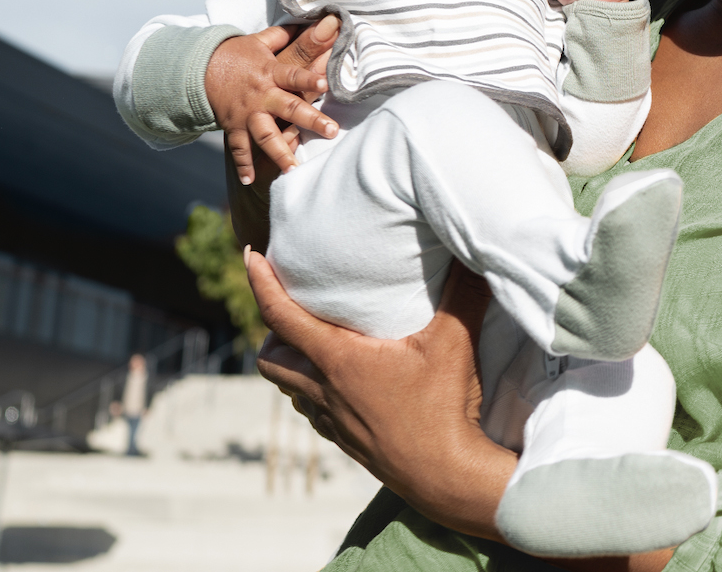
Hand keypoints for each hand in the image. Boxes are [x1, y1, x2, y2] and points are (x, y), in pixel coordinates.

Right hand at [207, 15, 340, 183]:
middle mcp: (261, 94)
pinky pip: (239, 148)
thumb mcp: (260, 41)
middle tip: (332, 131)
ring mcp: (246, 113)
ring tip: (294, 169)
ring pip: (266, 134)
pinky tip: (251, 181)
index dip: (310, 77)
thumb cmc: (237, 55)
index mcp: (269, 71)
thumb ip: (289, 35)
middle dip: (310, 120)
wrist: (199, 69)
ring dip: (280, 151)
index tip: (327, 82)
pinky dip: (244, 165)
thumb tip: (321, 19)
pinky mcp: (234, 126)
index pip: (293, 74)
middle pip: (288, 108)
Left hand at [247, 249, 516, 538]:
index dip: (260, 283)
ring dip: (291, 364)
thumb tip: (471, 247)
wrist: (445, 475)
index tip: (250, 256)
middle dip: (271, 331)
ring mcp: (333, 420)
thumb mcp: (455, 341)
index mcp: (338, 360)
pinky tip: (342, 385)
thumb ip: (463, 291)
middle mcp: (325, 390)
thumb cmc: (443, 408)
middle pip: (270, 359)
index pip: (281, 316)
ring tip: (315, 343)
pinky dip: (314, 392)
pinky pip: (314, 411)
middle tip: (293, 308)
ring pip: (289, 389)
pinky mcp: (347, 441)